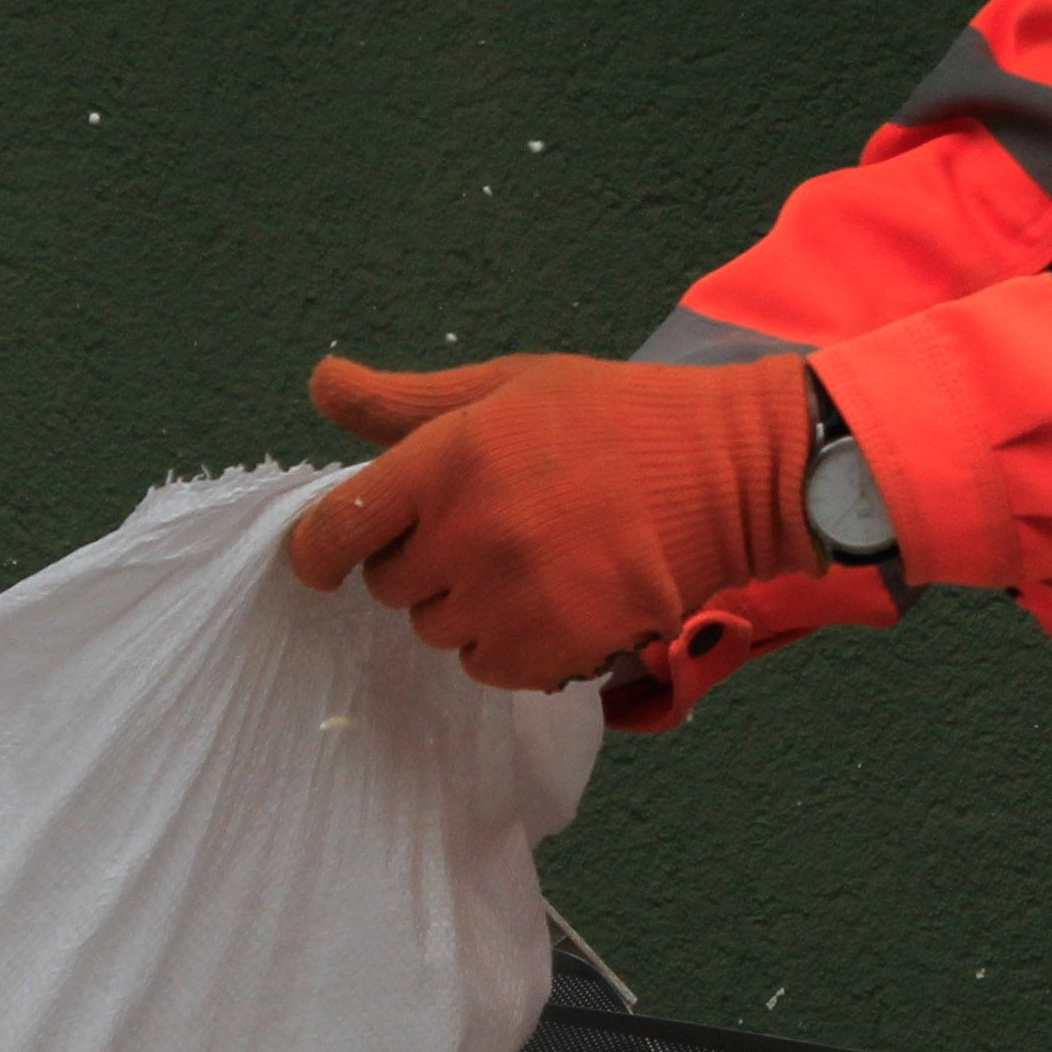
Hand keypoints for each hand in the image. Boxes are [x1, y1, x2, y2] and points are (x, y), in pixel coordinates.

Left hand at [282, 349, 825, 691]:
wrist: (731, 474)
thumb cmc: (617, 419)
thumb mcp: (508, 386)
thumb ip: (406, 401)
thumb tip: (321, 384)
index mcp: (449, 458)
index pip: (335, 528)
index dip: (319, 549)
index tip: (330, 556)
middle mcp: (469, 533)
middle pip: (389, 586)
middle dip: (422, 561)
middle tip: (488, 525)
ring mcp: (511, 598)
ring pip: (437, 630)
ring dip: (468, 605)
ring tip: (533, 558)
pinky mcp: (551, 649)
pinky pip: (488, 667)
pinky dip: (511, 644)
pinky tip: (556, 598)